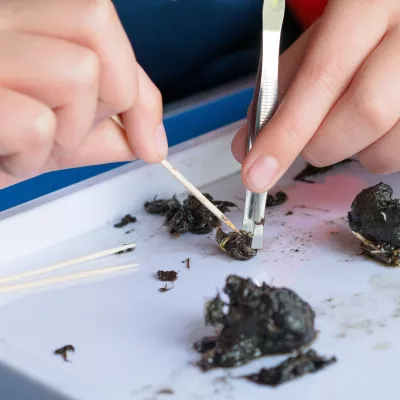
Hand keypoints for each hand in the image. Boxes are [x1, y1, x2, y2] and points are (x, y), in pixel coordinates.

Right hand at [0, 0, 166, 188]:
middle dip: (111, 96)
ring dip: (68, 134)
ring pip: (77, 71)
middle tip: (74, 133)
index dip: (140, 87)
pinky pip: (36, 122)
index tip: (148, 140)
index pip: (100, 19)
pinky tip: (6, 160)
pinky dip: (31, 158)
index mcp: (19, 22)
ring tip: (31, 148)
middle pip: (97, 20)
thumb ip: (101, 129)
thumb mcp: (52, 134)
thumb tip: (152, 139)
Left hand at [232, 0, 399, 192]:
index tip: (255, 173)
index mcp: (370, 5)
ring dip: (354, 151)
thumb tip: (244, 147)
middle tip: (307, 142)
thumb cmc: (360, 28)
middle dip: (321, 145)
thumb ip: (277, 90)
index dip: (285, 133)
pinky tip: (375, 127)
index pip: (323, 77)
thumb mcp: (316, 42)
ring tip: (350, 123)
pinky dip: (376, 152)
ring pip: (390, 146)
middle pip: (366, 113)